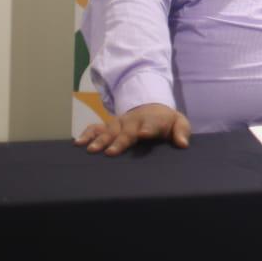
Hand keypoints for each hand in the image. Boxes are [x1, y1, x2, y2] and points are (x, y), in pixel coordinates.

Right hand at [74, 103, 190, 155]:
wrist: (151, 109)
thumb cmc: (166, 122)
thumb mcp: (179, 123)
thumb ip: (181, 132)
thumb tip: (183, 144)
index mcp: (152, 121)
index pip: (151, 125)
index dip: (148, 130)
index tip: (144, 134)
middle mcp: (133, 122)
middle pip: (126, 132)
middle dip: (119, 141)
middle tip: (111, 152)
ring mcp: (119, 124)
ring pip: (108, 131)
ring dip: (100, 140)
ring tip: (91, 150)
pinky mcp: (108, 126)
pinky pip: (95, 128)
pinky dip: (87, 134)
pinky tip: (78, 143)